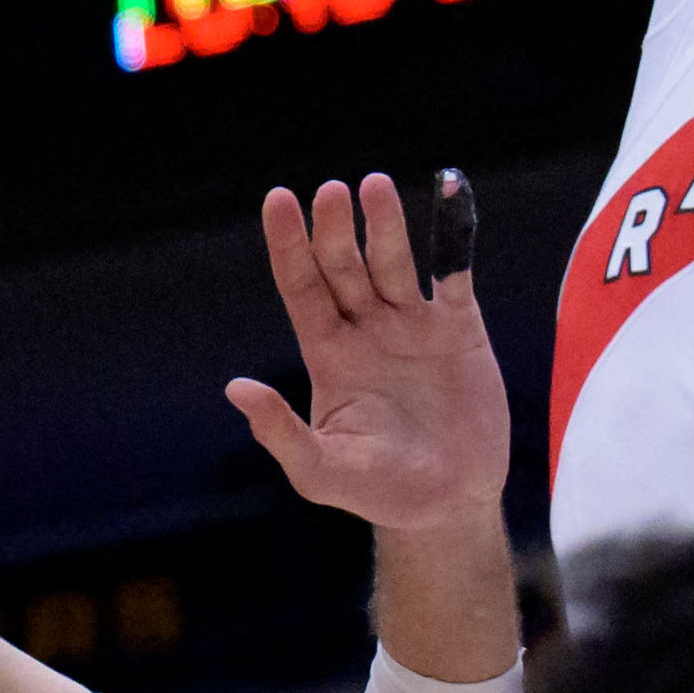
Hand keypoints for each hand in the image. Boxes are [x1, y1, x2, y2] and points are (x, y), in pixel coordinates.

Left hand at [226, 173, 511, 535]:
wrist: (448, 505)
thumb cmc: (377, 490)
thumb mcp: (320, 471)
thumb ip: (280, 432)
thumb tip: (235, 387)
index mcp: (328, 352)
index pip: (301, 286)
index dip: (288, 244)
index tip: (278, 200)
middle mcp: (365, 327)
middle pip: (344, 266)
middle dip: (335, 230)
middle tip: (331, 192)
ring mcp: (412, 323)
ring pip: (394, 262)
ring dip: (385, 225)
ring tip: (376, 187)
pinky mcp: (459, 328)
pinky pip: (455, 273)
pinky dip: (454, 236)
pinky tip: (450, 193)